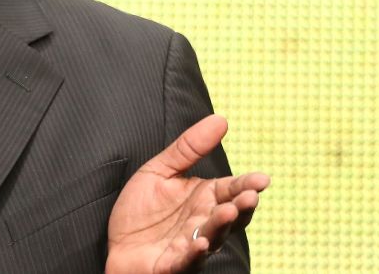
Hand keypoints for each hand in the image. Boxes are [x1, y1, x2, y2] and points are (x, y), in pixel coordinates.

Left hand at [105, 115, 268, 273]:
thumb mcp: (161, 170)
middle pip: (230, 215)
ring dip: (221, 226)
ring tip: (227, 212)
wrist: (116, 245)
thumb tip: (221, 119)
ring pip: (213, 236)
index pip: (231, 189)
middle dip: (241, 207)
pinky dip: (195, 254)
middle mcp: (203, 222)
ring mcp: (190, 245)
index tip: (262, 179)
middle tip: (250, 196)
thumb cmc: (141, 210)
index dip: (247, 185)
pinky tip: (201, 243)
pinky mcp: (172, 264)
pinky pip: (187, 261)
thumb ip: (189, 147)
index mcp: (205, 198)